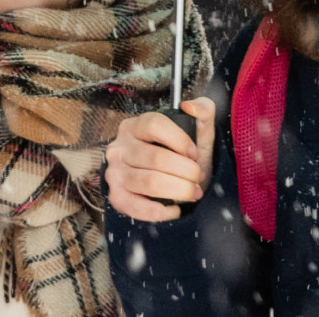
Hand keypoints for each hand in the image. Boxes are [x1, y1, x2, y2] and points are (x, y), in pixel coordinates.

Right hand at [104, 97, 215, 221]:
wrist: (169, 183)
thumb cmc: (181, 156)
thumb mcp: (196, 131)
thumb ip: (203, 111)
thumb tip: (190, 106)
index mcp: (134, 126)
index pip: (155, 125)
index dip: (180, 140)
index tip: (194, 153)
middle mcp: (119, 148)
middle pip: (156, 158)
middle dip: (186, 170)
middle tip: (198, 177)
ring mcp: (115, 173)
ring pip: (150, 182)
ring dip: (179, 190)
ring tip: (193, 192)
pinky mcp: (117, 197)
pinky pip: (140, 207)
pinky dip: (163, 211)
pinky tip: (176, 208)